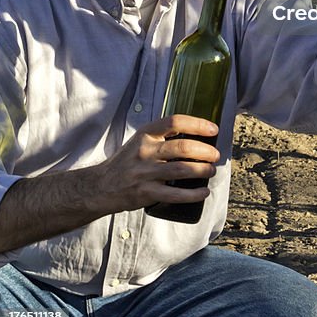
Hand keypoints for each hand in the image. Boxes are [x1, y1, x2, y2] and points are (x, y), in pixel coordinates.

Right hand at [94, 114, 219, 212]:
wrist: (101, 186)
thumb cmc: (126, 162)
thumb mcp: (140, 141)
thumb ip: (162, 137)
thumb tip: (195, 136)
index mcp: (145, 134)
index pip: (175, 122)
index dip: (197, 124)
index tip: (213, 129)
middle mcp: (145, 151)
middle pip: (183, 147)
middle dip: (205, 151)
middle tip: (215, 155)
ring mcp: (145, 173)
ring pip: (181, 170)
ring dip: (202, 170)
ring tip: (211, 170)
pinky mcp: (146, 193)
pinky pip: (175, 194)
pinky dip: (193, 194)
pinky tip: (203, 192)